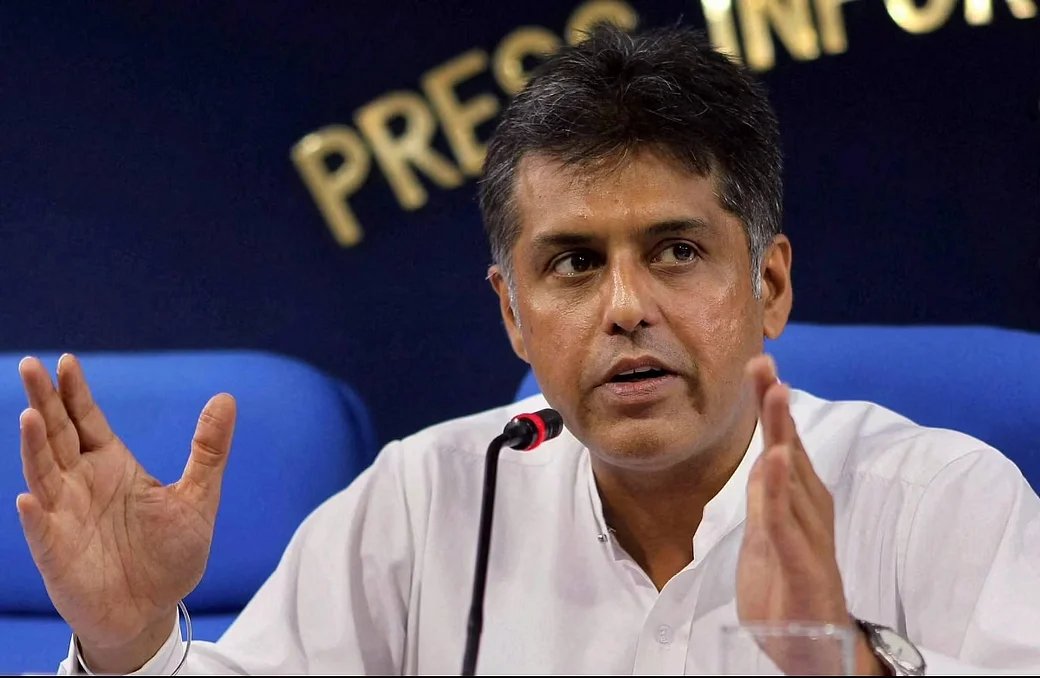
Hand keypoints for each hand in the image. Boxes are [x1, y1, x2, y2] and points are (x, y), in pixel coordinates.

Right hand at [15, 354, 236, 671]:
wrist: (153, 610)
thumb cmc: (169, 554)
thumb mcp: (199, 497)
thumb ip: (209, 449)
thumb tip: (226, 398)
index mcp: (111, 465)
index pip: (86, 419)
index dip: (75, 392)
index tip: (67, 362)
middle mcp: (81, 483)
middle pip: (56, 434)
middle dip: (44, 401)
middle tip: (32, 366)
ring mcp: (64, 515)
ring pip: (42, 472)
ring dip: (33, 446)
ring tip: (29, 415)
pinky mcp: (57, 552)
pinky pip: (41, 529)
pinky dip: (34, 513)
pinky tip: (27, 497)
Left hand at [737, 355, 883, 674]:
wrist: (812, 650)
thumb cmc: (788, 589)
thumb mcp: (767, 534)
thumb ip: (767, 496)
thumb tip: (766, 457)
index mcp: (799, 501)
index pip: (781, 443)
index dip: (770, 405)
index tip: (757, 365)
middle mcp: (809, 509)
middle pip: (788, 447)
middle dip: (774, 404)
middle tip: (762, 361)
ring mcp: (809, 534)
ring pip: (790, 474)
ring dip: (780, 430)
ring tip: (773, 391)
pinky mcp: (804, 563)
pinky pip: (785, 521)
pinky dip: (779, 488)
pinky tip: (773, 458)